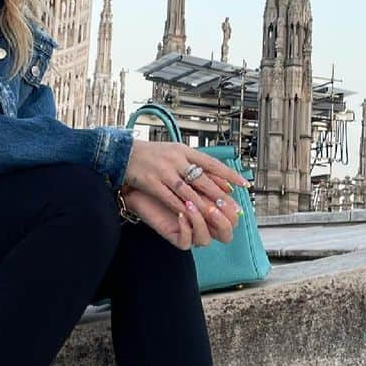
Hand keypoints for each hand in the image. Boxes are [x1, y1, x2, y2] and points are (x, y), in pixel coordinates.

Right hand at [121, 141, 247, 249]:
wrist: (121, 153)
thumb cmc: (150, 155)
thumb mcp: (175, 152)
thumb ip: (197, 165)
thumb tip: (223, 182)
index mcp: (183, 150)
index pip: (211, 163)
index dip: (228, 174)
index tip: (243, 184)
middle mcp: (175, 158)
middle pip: (202, 179)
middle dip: (218, 195)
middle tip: (232, 207)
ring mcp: (163, 170)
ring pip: (187, 191)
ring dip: (202, 205)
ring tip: (215, 215)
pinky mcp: (151, 182)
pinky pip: (169, 198)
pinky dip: (181, 207)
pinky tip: (190, 215)